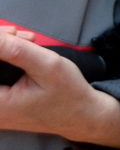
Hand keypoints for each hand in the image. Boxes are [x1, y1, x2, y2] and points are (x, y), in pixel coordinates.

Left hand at [0, 30, 119, 146]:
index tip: (12, 35)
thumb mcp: (48, 65)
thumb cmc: (68, 94)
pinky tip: (24, 54)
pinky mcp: (2, 103)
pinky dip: (9, 61)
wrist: (81, 113)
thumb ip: (16, 49)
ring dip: (7, 51)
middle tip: (21, 36)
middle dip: (3, 45)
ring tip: (27, 43)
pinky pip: (1, 77)